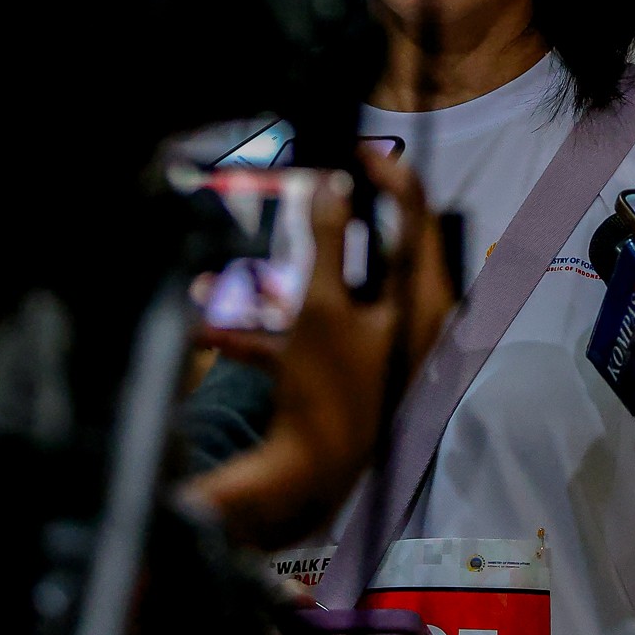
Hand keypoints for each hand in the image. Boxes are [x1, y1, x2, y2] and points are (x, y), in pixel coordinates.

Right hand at [183, 146, 452, 545]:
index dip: (390, 175)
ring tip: (246, 256)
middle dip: (338, 216)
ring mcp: (380, 346)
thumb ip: (329, 240)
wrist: (307, 483)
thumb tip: (333, 182)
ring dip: (289, 278)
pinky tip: (209, 334)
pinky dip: (269, 331)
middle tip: (313, 180)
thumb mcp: (324, 307)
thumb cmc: (328, 390)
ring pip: (338, 291)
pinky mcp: (346, 371)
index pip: (419, 216)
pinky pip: (312, 337)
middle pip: (380, 248)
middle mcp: (413, 319)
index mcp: (426, 300)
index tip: (353, 150)